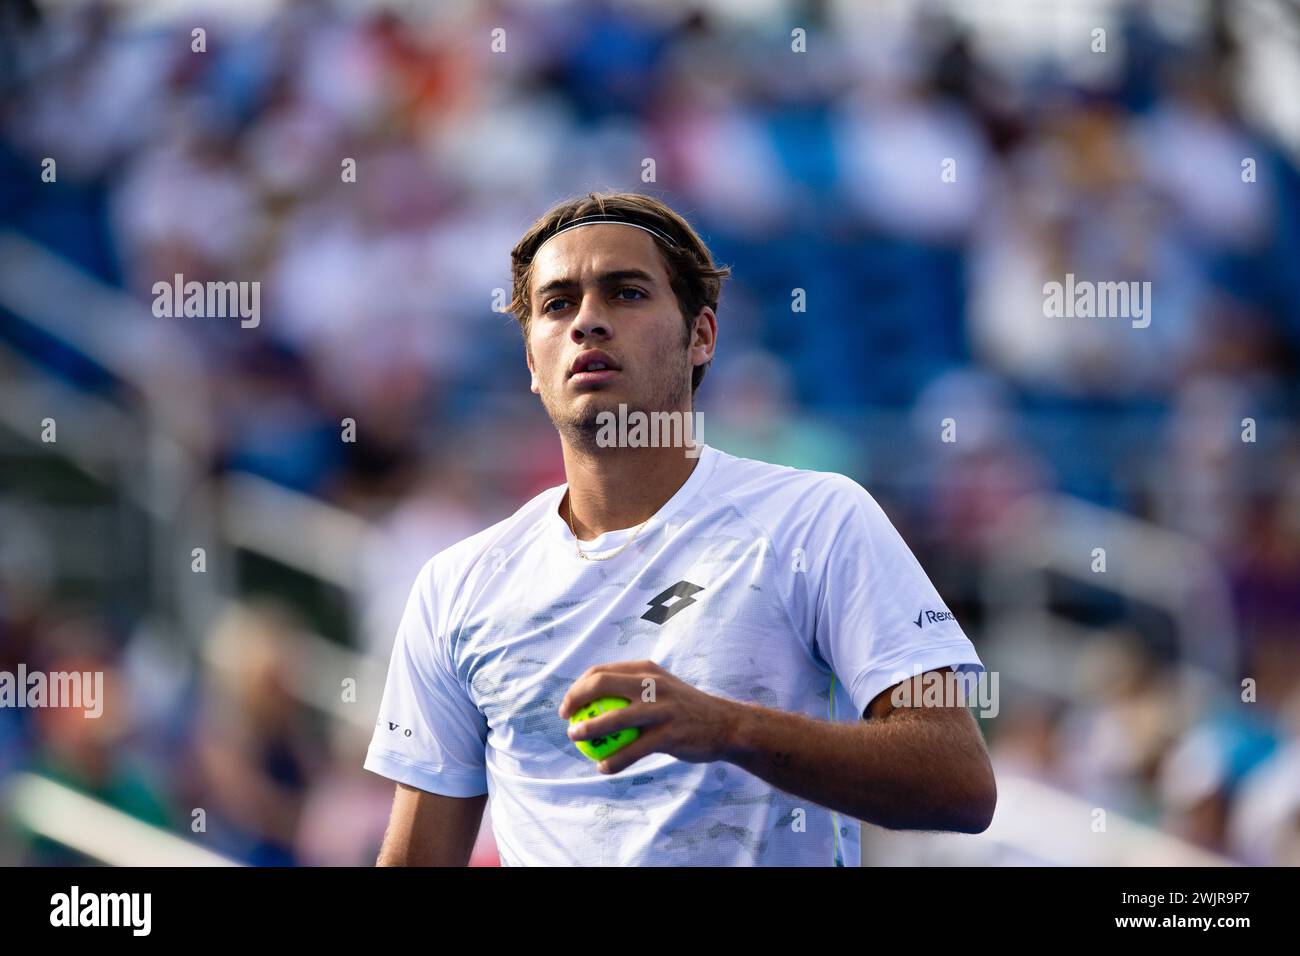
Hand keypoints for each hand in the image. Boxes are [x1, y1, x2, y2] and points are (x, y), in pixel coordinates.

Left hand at [558, 660, 741, 774]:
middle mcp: (652, 683)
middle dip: (575, 699)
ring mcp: (661, 708)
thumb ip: (633, 690)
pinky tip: (604, 768)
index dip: (577, 688)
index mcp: (646, 670)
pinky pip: (633, 751)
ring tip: (575, 739)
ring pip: (614, 718)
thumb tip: (593, 703)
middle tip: (567, 720)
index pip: (601, 672)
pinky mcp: (669, 734)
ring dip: (588, 730)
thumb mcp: (662, 688)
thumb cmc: (686, 709)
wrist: (726, 725)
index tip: (568, 705)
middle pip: (601, 684)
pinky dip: (614, 761)